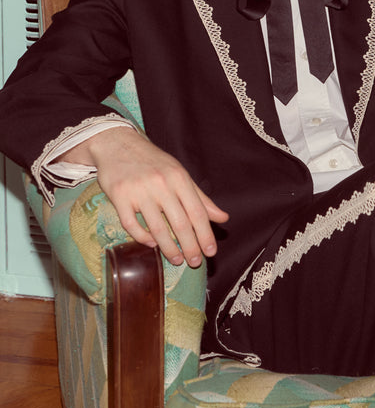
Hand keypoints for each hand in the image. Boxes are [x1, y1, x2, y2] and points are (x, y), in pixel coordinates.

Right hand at [59, 126, 228, 266]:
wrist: (118, 144)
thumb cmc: (153, 162)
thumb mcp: (180, 174)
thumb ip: (201, 198)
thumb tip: (223, 218)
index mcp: (179, 178)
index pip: (197, 212)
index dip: (205, 235)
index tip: (211, 252)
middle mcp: (161, 184)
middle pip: (180, 223)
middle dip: (190, 247)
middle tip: (195, 262)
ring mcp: (139, 190)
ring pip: (157, 227)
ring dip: (168, 247)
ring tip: (176, 260)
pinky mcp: (119, 196)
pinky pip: (131, 223)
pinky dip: (142, 237)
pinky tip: (151, 244)